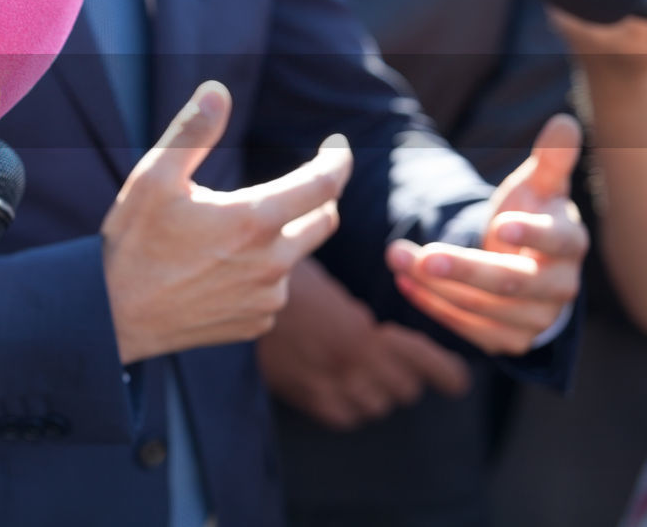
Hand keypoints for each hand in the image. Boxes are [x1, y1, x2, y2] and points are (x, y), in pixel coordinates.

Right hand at [102, 81, 353, 362]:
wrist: (112, 315)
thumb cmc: (133, 242)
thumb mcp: (153, 178)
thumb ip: (192, 132)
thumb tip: (218, 92)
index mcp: (254, 221)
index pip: (324, 185)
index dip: (337, 161)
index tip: (336, 146)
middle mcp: (272, 264)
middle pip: (323, 222)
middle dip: (318, 198)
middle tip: (297, 184)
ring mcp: (266, 299)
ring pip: (294, 258)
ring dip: (280, 239)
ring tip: (231, 234)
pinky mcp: (254, 323)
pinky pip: (272, 291)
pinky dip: (259, 274)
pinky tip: (220, 270)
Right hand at [258, 259, 469, 429]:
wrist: (240, 292)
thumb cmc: (288, 281)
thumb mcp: (335, 291)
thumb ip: (361, 320)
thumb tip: (379, 336)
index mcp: (361, 334)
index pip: (424, 366)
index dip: (447, 375)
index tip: (457, 381)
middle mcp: (348, 366)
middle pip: (404, 391)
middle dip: (405, 375)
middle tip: (391, 359)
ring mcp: (324, 384)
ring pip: (376, 406)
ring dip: (378, 391)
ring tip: (365, 370)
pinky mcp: (302, 395)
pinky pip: (344, 416)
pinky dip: (349, 406)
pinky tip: (341, 386)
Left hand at [386, 115, 587, 354]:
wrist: (524, 264)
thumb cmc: (530, 216)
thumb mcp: (537, 187)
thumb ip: (549, 160)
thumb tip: (564, 122)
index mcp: (570, 244)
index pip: (559, 242)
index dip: (532, 234)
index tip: (498, 225)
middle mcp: (559, 287)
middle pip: (513, 282)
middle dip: (465, 268)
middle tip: (422, 253)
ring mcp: (534, 318)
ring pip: (485, 308)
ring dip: (437, 286)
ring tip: (396, 256)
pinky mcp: (508, 340)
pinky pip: (469, 328)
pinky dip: (433, 306)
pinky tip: (403, 281)